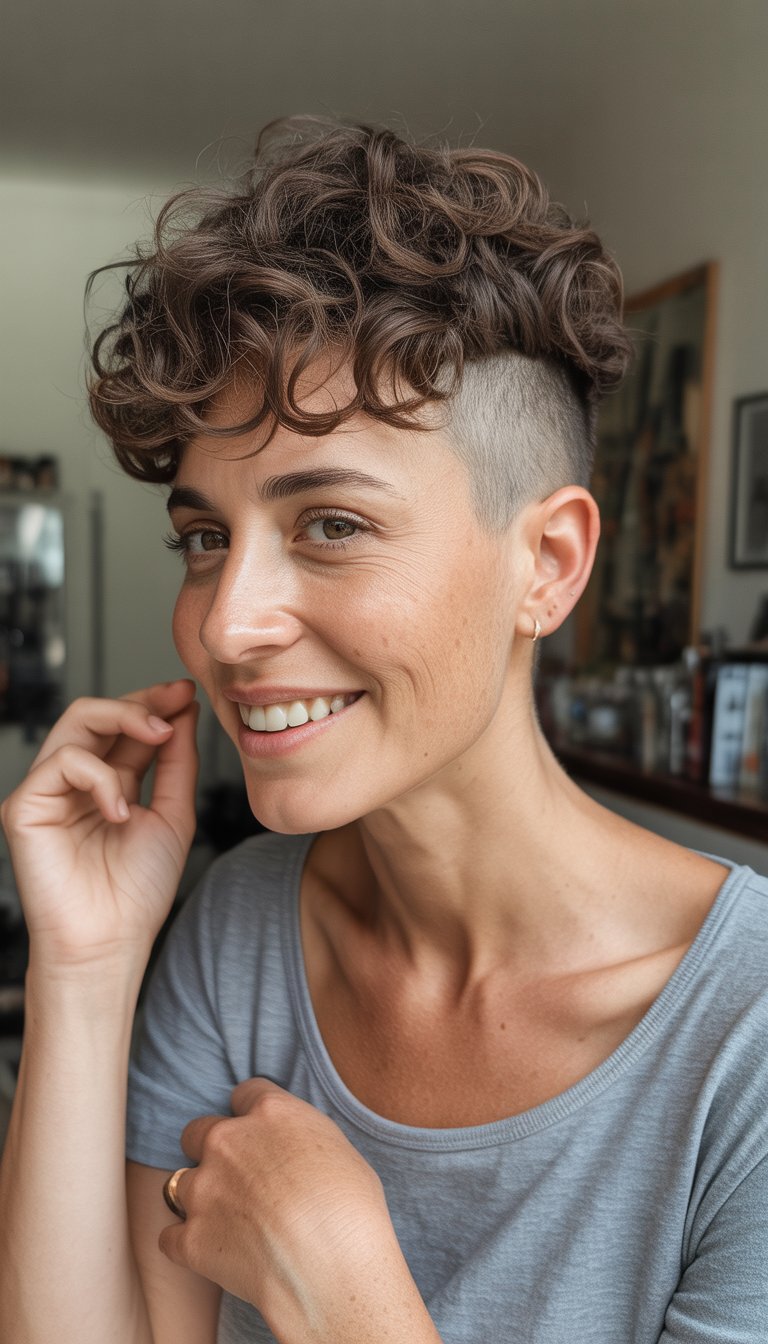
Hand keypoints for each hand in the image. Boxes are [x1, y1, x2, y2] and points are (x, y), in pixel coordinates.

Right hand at [0, 679, 198, 966]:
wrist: (111, 942)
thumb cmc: (136, 892)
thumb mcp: (172, 814)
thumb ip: (176, 762)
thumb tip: (183, 710)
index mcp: (107, 783)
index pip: (123, 728)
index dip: (154, 704)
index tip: (188, 693)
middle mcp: (73, 783)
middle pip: (96, 714)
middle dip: (140, 701)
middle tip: (176, 702)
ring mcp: (46, 792)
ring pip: (75, 723)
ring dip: (125, 720)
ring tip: (158, 739)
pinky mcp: (23, 807)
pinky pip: (62, 762)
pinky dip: (100, 776)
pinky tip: (120, 809)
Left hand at [159, 1080, 440, 1343]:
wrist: (332, 1268)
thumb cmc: (352, 1211)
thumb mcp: (339, 1150)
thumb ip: (301, 1138)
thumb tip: (294, 1151)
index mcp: (270, 1112)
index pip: (245, 1094)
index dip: (252, 1116)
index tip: (261, 1136)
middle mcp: (228, 1141)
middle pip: (197, 1131)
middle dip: (211, 1151)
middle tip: (237, 1178)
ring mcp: (205, 1189)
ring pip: (180, 1182)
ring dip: (199, 1199)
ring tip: (228, 1222)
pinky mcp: (191, 1238)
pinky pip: (169, 1236)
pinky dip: (187, 1244)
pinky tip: (214, 1254)